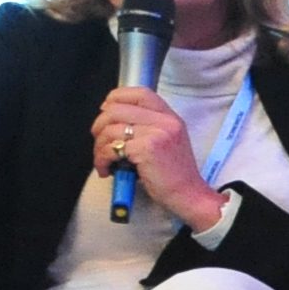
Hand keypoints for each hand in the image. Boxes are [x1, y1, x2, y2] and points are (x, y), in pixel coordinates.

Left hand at [88, 86, 225, 232]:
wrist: (189, 195)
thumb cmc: (175, 174)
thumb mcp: (167, 142)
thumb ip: (147, 127)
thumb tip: (112, 119)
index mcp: (170, 117)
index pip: (139, 93)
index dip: (116, 97)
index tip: (105, 110)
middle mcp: (165, 121)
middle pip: (116, 109)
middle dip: (99, 126)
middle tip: (100, 143)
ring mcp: (157, 133)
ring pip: (110, 129)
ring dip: (99, 147)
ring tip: (104, 161)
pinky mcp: (147, 149)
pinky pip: (112, 148)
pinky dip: (102, 159)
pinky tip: (107, 169)